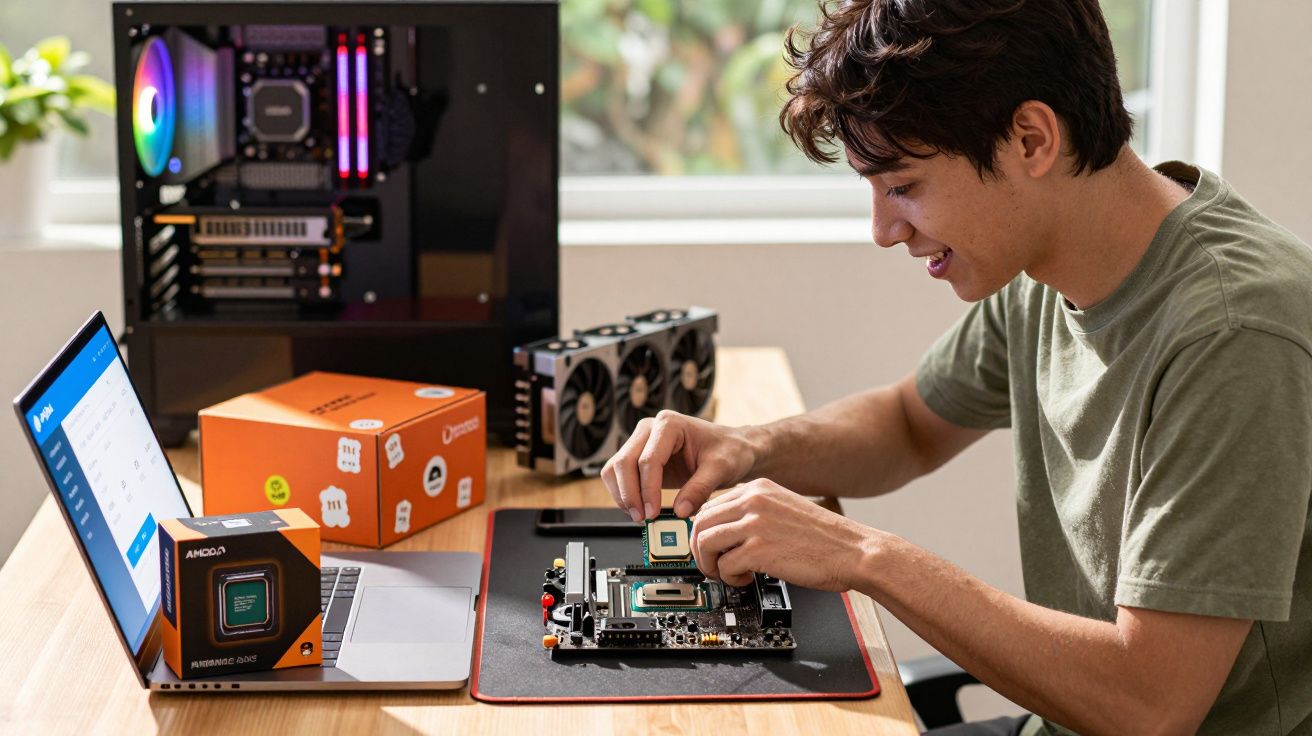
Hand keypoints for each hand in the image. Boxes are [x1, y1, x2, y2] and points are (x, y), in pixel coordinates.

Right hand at [601, 410, 757, 520]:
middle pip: (624, 462)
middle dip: (630, 494)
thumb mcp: (721, 469)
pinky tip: (639, 509)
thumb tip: (680, 512)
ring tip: (640, 517)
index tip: (653, 513)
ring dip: (623, 495)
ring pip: (615, 469)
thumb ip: (700, 488)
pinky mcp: (638, 457)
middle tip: (642, 518)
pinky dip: (624, 494)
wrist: (732, 449)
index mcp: (669, 424)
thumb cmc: (729, 452)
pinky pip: (619, 476)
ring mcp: (641, 442)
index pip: (648, 459)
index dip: (647, 489)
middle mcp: (649, 429)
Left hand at [690, 478, 874, 590]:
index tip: (710, 546)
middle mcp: (754, 500)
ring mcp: (755, 523)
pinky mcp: (759, 549)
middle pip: (700, 522)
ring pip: (705, 542)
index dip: (704, 531)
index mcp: (758, 488)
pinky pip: (724, 564)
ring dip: (711, 564)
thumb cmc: (825, 538)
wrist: (855, 551)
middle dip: (700, 549)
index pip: (710, 505)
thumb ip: (754, 513)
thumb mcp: (784, 509)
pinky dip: (729, 577)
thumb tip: (724, 530)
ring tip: (728, 573)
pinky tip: (746, 579)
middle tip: (712, 565)